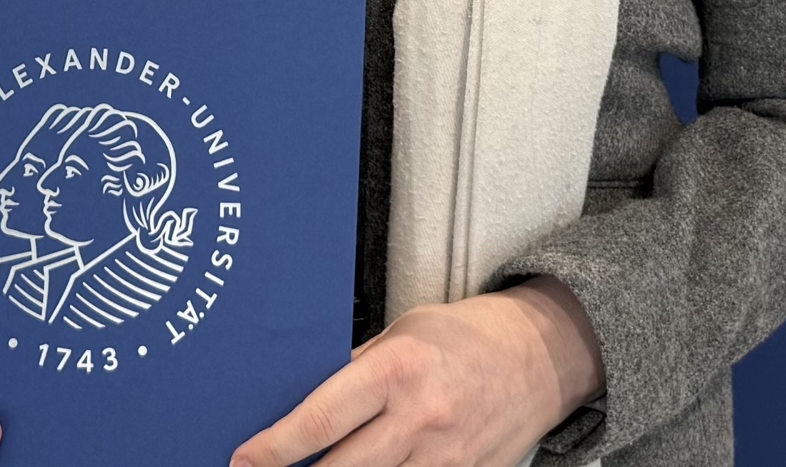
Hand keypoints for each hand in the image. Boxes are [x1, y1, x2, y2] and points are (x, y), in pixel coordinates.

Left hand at [230, 276, 604, 466]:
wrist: (541, 356)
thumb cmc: (466, 336)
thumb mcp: (404, 333)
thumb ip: (357, 370)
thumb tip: (304, 399)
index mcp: (399, 369)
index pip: (322, 419)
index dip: (276, 446)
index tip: (244, 459)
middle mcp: (420, 420)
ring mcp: (446, 461)